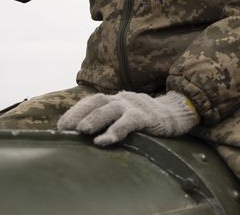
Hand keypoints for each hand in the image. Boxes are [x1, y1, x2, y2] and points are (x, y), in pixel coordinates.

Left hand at [57, 91, 199, 145]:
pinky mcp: (146, 116)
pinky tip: (104, 140)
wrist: (178, 113)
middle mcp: (123, 99)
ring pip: (110, 109)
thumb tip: (85, 136)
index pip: (91, 101)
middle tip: (65, 129)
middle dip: (79, 114)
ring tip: (80, 131)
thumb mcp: (127, 116)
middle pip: (97, 102)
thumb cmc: (148, 119)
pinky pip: (128, 122)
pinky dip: (115, 131)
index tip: (60, 127)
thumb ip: (111, 120)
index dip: (75, 111)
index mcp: (117, 99)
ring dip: (94, 119)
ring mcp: (135, 106)